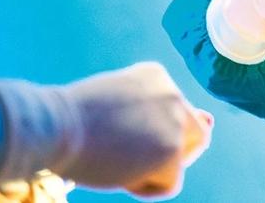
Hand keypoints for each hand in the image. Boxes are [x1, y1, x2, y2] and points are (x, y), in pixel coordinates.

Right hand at [58, 63, 210, 198]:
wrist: (53, 127)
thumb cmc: (73, 122)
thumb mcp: (121, 109)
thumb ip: (163, 112)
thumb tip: (212, 123)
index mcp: (156, 76)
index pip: (171, 114)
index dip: (145, 134)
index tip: (113, 131)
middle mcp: (173, 93)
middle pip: (194, 134)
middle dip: (170, 151)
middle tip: (133, 155)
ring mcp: (175, 120)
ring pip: (180, 160)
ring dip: (152, 169)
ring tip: (118, 158)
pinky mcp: (171, 150)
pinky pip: (171, 184)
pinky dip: (145, 188)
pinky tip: (119, 172)